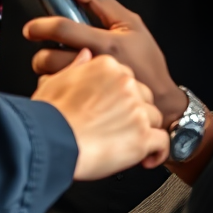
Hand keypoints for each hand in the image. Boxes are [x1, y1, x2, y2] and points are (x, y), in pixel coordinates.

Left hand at [25, 0, 187, 126]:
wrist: (159, 102)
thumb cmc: (146, 61)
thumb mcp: (129, 22)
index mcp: (106, 43)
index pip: (63, 30)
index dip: (41, 26)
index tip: (31, 28)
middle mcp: (96, 67)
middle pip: (50, 58)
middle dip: (40, 54)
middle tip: (47, 50)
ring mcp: (91, 91)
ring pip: (50, 79)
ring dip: (48, 73)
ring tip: (59, 68)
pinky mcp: (87, 108)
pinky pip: (59, 98)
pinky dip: (57, 91)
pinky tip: (69, 86)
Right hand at [31, 49, 169, 179]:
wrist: (51, 139)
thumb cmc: (50, 115)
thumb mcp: (56, 80)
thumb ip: (76, 66)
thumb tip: (84, 55)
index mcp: (106, 66)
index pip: (126, 77)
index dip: (121, 94)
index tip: (114, 105)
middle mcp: (125, 83)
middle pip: (144, 95)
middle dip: (135, 110)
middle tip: (119, 125)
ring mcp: (136, 109)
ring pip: (154, 117)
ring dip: (145, 129)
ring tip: (129, 142)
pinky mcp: (142, 136)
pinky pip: (163, 142)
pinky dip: (157, 152)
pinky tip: (147, 157)